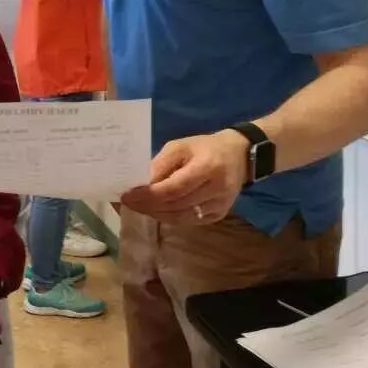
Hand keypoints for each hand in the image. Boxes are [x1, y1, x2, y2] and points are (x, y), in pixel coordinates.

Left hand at [119, 129, 249, 224]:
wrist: (239, 155)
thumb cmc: (205, 147)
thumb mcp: (180, 146)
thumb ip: (160, 164)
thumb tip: (140, 184)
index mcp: (208, 167)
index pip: (173, 188)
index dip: (148, 195)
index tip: (127, 195)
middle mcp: (217, 190)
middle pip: (175, 205)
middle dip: (148, 205)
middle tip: (128, 202)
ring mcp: (220, 205)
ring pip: (181, 217)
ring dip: (156, 213)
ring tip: (139, 207)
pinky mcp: (220, 215)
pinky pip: (189, 221)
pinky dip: (170, 217)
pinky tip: (157, 211)